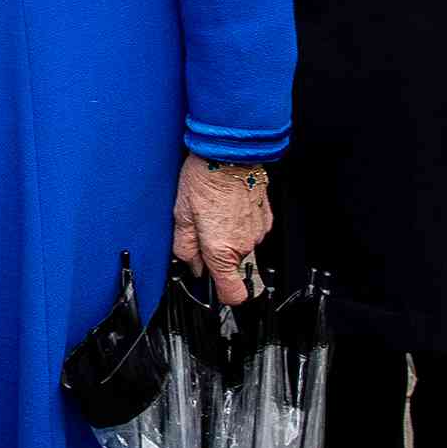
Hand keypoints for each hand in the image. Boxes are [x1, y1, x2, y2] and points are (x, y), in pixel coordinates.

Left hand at [172, 155, 273, 307]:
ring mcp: (258, 232)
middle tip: (201, 227)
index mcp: (222, 250)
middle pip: (230, 265)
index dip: (221, 293)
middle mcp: (244, 245)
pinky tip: (227, 205)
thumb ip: (185, 249)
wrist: (230, 153)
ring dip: (227, 235)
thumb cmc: (204, 179)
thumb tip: (192, 266)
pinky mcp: (265, 218)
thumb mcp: (181, 215)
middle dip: (215, 252)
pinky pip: (250, 231)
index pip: (233, 294)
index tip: (211, 284)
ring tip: (214, 211)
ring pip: (240, 246)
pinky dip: (239, 223)